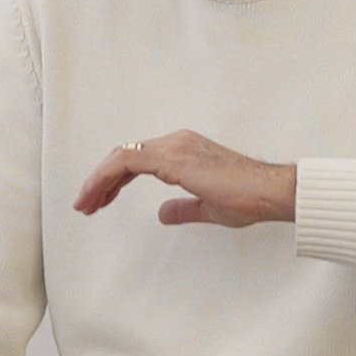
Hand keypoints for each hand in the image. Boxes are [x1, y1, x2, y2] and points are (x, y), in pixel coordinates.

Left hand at [72, 129, 297, 227]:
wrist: (270, 192)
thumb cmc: (249, 198)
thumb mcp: (207, 207)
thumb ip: (183, 208)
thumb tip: (163, 213)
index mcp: (184, 151)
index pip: (138, 160)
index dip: (114, 181)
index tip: (99, 202)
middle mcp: (177, 142)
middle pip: (125, 157)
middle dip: (100, 182)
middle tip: (85, 205)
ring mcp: (174, 147)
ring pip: (121, 157)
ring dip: (98, 181)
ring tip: (85, 205)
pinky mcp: (173, 157)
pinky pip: (127, 162)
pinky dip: (106, 177)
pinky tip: (97, 196)